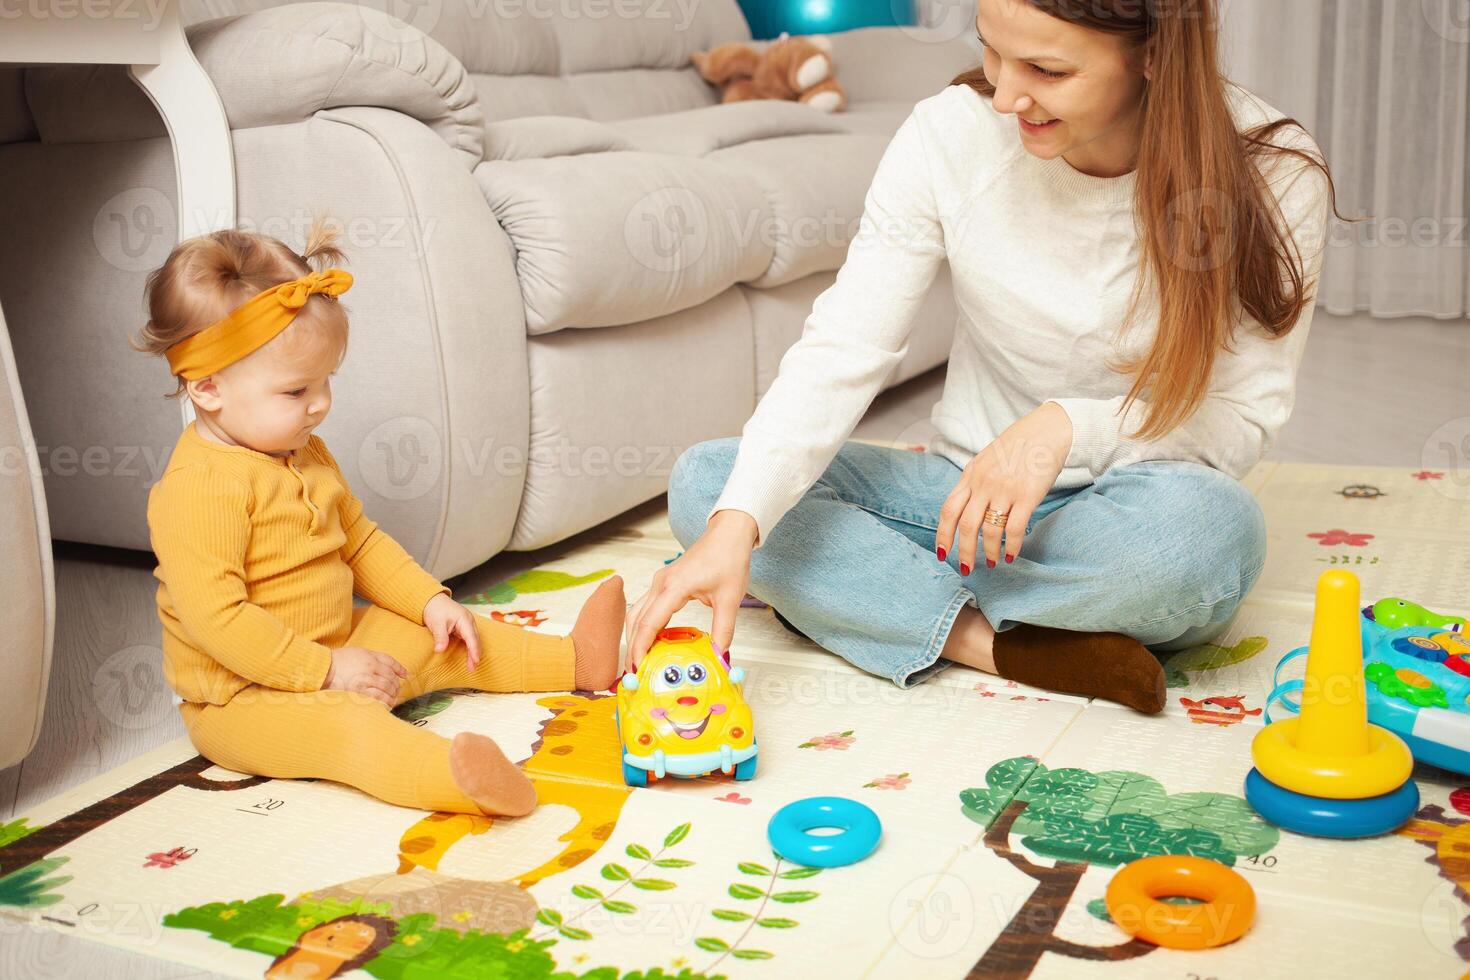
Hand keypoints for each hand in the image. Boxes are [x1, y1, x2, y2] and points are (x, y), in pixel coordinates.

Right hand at [324, 645, 407, 705]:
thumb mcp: (359, 652)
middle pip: (390, 678)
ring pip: (386, 690)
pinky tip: (385, 705)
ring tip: (392, 699)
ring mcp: (364, 682)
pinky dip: (384, 703)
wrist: (322, 671)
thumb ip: (376, 657)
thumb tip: (394, 667)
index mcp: (370, 658)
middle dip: (396, 685)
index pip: (391, 664)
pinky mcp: (358, 694)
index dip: (400, 670)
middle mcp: (369, 669)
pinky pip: (377, 700)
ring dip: (392, 696)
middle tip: (396, 690)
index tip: (405, 676)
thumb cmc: (340, 661)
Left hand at [423, 592, 482, 670]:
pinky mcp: (463, 627)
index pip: (471, 637)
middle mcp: (469, 622)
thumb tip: (440, 650)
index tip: (475, 661)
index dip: (474, 650)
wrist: (432, 601)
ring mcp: (467, 624)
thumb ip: (440, 637)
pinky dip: (469, 648)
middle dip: (475, 654)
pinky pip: (469, 639)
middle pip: (475, 640)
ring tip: (471, 666)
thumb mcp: (436, 624)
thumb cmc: (435, 609)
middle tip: (472, 668)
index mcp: (464, 619)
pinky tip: (468, 656)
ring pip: (474, 640)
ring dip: (473, 652)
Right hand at [625, 509, 757, 670]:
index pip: (650, 623)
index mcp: (674, 587)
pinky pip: (646, 607)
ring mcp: (660, 582)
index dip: (641, 648)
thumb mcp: (730, 598)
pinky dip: (642, 626)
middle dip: (632, 647)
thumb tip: (719, 655)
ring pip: (637, 613)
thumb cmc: (728, 559)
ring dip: (634, 637)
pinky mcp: (664, 582)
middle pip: (636, 620)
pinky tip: (649, 641)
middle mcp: (661, 584)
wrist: (728, 534)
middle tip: (632, 673)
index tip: (638, 668)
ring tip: (637, 660)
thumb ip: (724, 630)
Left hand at [936, 400, 1072, 570]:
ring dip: (989, 552)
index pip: (948, 510)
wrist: (1046, 431)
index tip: (941, 553)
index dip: (943, 535)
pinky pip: (1014, 529)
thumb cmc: (1016, 447)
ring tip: (992, 562)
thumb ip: (973, 483)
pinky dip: (1011, 546)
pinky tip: (1011, 555)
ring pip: (989, 530)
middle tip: (966, 569)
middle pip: (966, 525)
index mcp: (970, 475)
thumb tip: (964, 510)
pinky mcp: (1027, 495)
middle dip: (963, 552)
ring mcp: (1004, 489)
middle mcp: (983, 483)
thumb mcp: (985, 460)